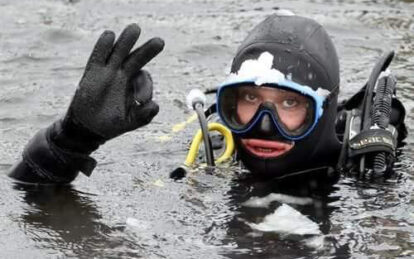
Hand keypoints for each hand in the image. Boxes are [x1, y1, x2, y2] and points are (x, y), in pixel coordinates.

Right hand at [65, 23, 163, 139]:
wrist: (89, 127)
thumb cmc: (113, 123)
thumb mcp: (132, 121)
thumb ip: (145, 115)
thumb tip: (154, 104)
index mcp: (134, 85)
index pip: (144, 78)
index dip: (145, 86)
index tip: (141, 100)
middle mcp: (122, 75)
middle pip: (136, 58)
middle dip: (148, 50)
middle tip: (160, 42)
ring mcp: (108, 72)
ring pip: (119, 52)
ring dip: (126, 40)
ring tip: (135, 29)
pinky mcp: (92, 72)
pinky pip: (98, 56)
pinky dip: (103, 46)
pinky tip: (110, 35)